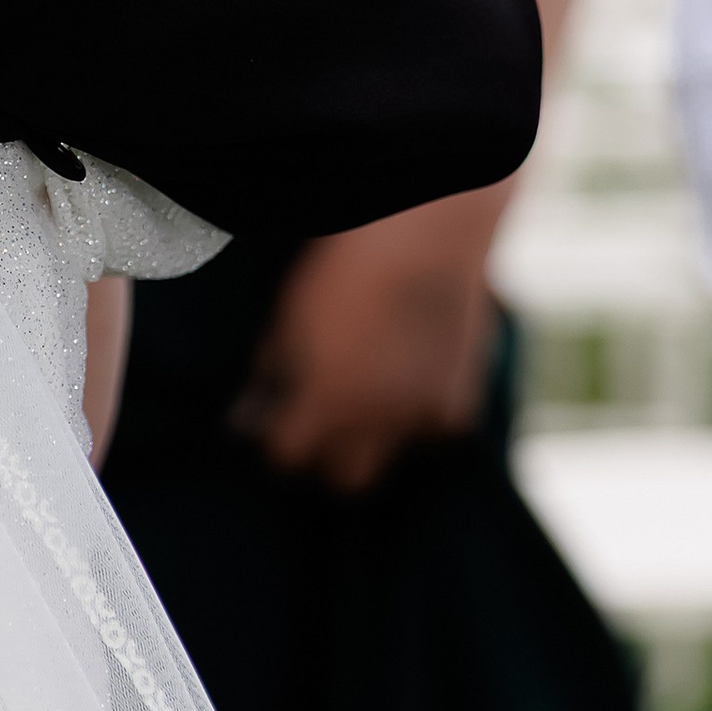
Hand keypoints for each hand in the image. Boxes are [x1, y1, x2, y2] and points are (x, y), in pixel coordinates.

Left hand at [237, 191, 500, 492]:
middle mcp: (377, 423)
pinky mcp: (461, 400)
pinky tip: (407, 376)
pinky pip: (434, 430)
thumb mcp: (288, 317)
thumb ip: (271, 372)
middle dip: (323, 458)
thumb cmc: (343, 264)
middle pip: (344, 479)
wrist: (425, 231)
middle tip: (314, 423)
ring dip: (374, 437)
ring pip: (392, 456)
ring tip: (363, 394)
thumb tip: (250, 415)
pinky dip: (419, 415)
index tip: (267, 427)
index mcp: (326, 402)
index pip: (286, 457)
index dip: (273, 441)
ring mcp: (424, 417)